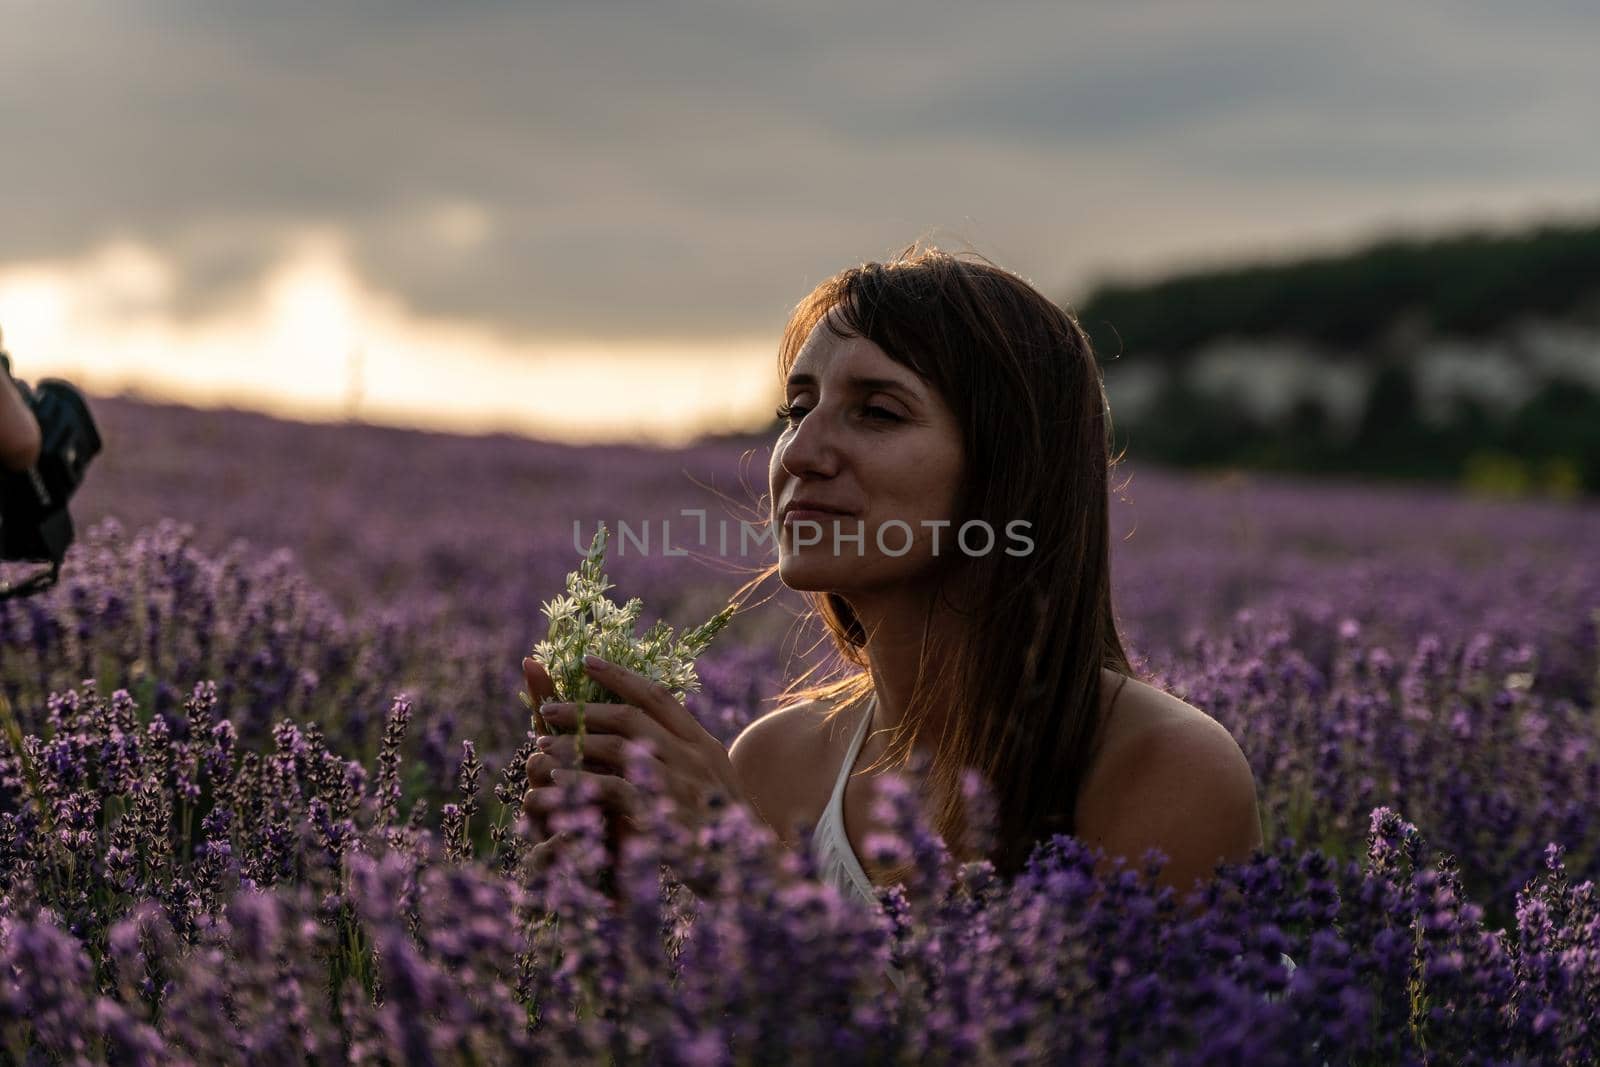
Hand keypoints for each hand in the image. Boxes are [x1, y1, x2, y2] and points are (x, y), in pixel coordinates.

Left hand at [521, 654, 742, 857]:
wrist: (752, 874)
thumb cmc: (726, 834)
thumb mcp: (715, 784)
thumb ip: (686, 758)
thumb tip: (648, 737)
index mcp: (703, 743)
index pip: (658, 696)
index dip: (620, 675)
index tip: (587, 660)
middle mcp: (692, 755)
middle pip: (630, 716)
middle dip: (583, 708)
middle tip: (548, 708)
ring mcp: (679, 782)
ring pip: (615, 746)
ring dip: (573, 744)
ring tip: (543, 747)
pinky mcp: (662, 813)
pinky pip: (609, 787)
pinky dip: (579, 782)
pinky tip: (557, 783)